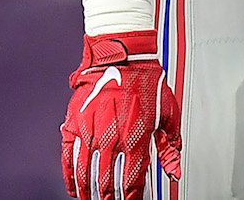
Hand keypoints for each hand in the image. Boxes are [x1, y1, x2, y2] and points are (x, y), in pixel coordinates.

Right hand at [60, 30, 180, 198]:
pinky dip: (71, 178)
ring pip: (85, 176)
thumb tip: (174, 171)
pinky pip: (68, 160)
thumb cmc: (147, 82)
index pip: (131, 180)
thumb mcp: (168, 113)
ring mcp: (89, 133)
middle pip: (105, 182)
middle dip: (109, 199)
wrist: (122, 58)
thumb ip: (170, 146)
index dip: (131, 197)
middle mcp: (111, 138)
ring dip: (89, 193)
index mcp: (136, 136)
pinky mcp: (74, 127)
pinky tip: (75, 189)